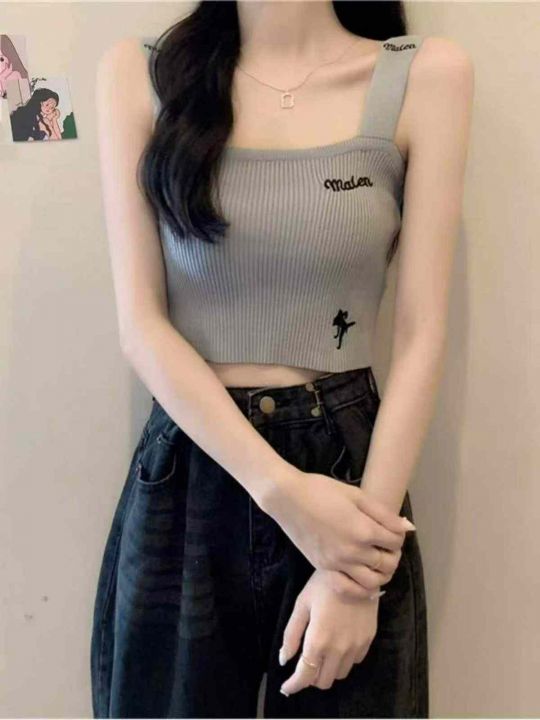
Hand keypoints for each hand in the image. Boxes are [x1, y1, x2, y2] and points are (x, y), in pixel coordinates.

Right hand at [259, 467, 413, 596]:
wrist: (287, 498)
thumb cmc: (322, 490)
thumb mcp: (356, 495)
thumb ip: (383, 513)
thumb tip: (407, 528)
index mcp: (364, 530)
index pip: (396, 541)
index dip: (399, 535)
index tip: (393, 529)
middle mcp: (353, 551)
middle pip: (388, 563)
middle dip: (393, 554)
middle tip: (387, 545)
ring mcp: (337, 563)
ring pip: (372, 582)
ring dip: (382, 574)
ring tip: (377, 561)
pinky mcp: (324, 568)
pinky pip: (349, 589)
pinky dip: (361, 589)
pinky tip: (364, 579)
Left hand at [278, 568, 379, 694]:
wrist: (356, 572)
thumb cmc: (323, 584)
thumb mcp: (301, 605)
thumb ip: (292, 635)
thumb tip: (284, 660)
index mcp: (318, 640)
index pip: (304, 676)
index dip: (293, 685)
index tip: (286, 688)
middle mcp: (338, 649)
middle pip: (323, 681)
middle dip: (310, 678)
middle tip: (304, 664)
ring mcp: (355, 646)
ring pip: (339, 675)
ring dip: (327, 670)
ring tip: (321, 654)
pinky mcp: (368, 640)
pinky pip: (354, 662)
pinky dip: (343, 661)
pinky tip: (338, 645)